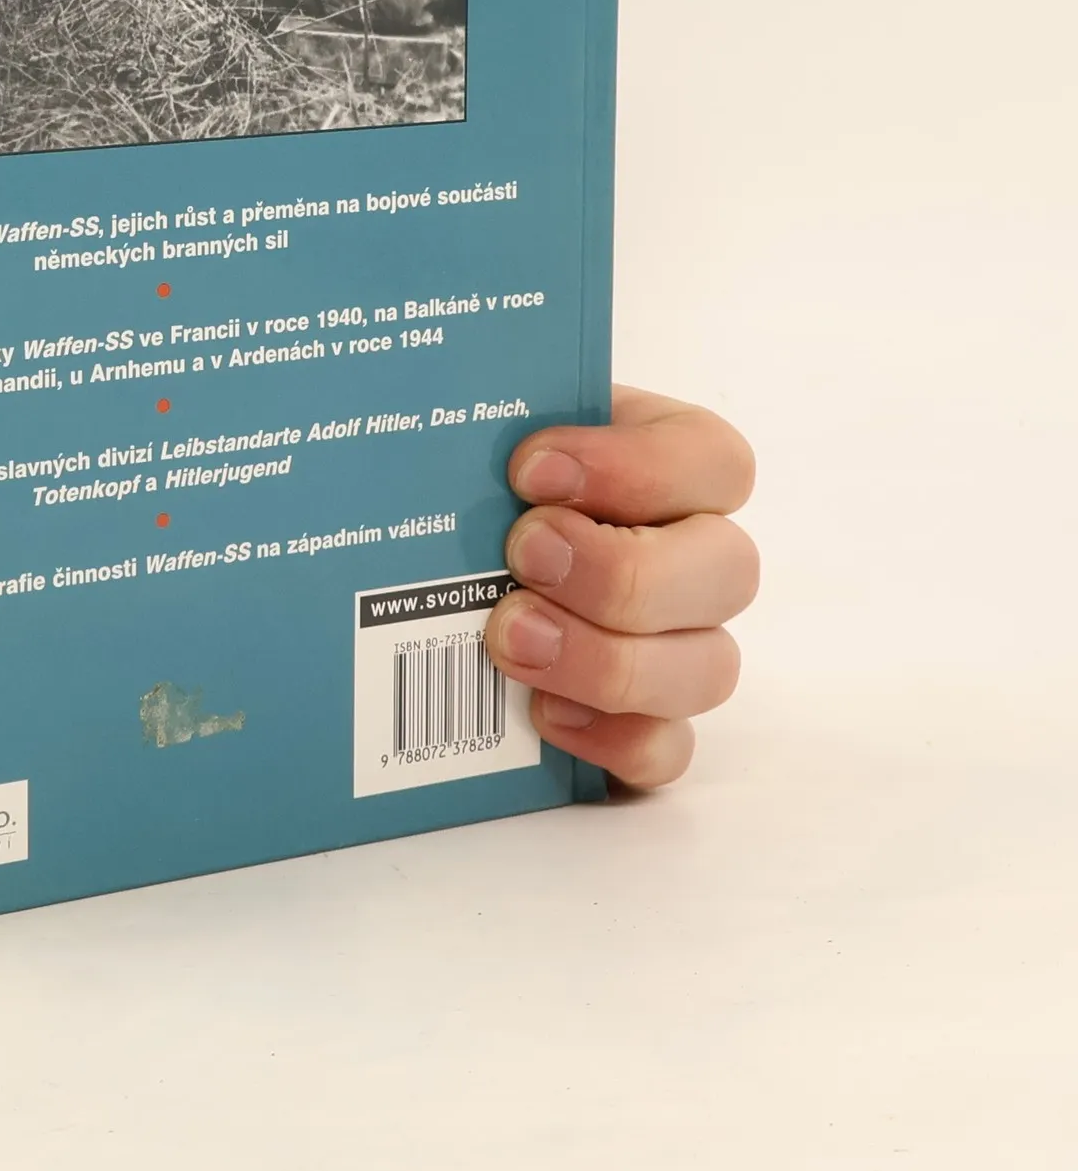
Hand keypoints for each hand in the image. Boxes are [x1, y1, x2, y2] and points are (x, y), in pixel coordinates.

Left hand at [484, 385, 757, 787]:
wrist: (444, 540)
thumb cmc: (482, 470)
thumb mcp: (491, 427)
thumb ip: (491, 421)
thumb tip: (442, 419)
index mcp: (670, 462)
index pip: (711, 461)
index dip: (636, 468)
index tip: (529, 470)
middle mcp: (693, 554)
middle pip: (728, 571)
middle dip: (621, 571)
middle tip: (523, 556)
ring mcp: (681, 644)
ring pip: (707, 668)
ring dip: (609, 660)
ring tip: (510, 638)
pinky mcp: (644, 721)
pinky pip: (666, 750)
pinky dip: (612, 741)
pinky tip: (542, 715)